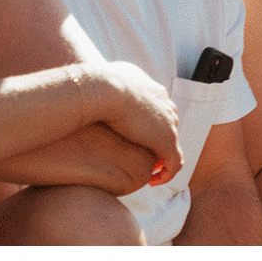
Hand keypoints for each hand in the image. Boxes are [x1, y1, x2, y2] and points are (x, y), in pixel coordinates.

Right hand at [92, 61, 181, 183]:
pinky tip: (152, 182)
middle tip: (144, 156)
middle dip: (156, 142)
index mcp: (153, 90)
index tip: (136, 137)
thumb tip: (87, 85)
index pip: (158, 110)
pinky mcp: (168, 141)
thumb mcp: (98, 78)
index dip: (148, 126)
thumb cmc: (94, 84)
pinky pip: (174, 163)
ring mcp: (169, 124)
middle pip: (167, 127)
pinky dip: (166, 174)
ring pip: (171, 145)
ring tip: (148, 171)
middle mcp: (166, 105)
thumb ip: (98, 83)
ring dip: (161, 158)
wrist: (105, 88)